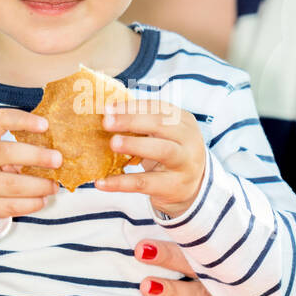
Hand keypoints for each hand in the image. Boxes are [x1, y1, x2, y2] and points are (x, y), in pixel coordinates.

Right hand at [0, 108, 60, 232]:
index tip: (45, 125)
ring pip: (11, 184)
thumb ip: (15, 146)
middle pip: (5, 152)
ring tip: (53, 186)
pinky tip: (42, 200)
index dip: (23, 120)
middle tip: (58, 160)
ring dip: (38, 185)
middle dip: (36, 156)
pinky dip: (31, 204)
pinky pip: (10, 206)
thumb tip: (54, 150)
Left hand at [95, 102, 206, 217]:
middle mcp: (188, 140)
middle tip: (107, 122)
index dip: (133, 107)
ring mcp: (184, 164)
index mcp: (183, 122)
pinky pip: (144, 183)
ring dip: (135, 145)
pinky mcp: (173, 186)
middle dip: (132, 121)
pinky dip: (121, 183)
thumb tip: (107, 114)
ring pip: (161, 151)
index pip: (159, 108)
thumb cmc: (171, 154)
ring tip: (113, 143)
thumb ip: (143, 124)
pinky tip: (102, 182)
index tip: (109, 108)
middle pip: (162, 125)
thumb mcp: (164, 136)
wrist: (193, 188)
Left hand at [132, 239, 295, 295]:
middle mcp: (224, 277)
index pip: (198, 242)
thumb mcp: (237, 247)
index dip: (176, 233)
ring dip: (172, 292)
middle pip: (194, 265)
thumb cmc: (243, 269)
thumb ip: (217, 229)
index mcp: (224, 255)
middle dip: (168, 257)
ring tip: (147, 286)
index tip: (149, 228)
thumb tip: (188, 196)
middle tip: (141, 250)